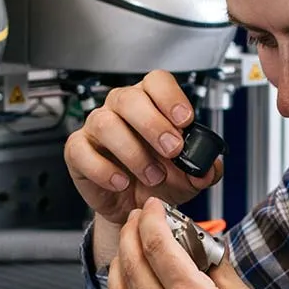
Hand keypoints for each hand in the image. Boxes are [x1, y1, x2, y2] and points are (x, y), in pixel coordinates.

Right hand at [65, 70, 224, 225]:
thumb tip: (211, 166)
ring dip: (133, 151)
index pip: (156, 82)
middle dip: (153, 124)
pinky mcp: (78, 151)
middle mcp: (121, 109)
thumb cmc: (159, 181)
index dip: (171, 98)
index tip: (185, 121)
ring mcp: (96, 128)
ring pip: (106, 123)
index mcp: (150, 103)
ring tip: (152, 175)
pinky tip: (121, 182)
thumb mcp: (189, 177)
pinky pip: (81, 151)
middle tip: (172, 149)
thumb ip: (204, 170)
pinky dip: (103, 169)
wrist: (135, 206)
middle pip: (129, 98)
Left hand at [106, 198, 288, 288]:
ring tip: (129, 247)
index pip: (158, 247)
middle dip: (131, 235)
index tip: (152, 207)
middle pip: (132, 266)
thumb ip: (214, 265)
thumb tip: (195, 241)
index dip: (151, 219)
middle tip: (137, 219)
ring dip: (119, 264)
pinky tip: (132, 285)